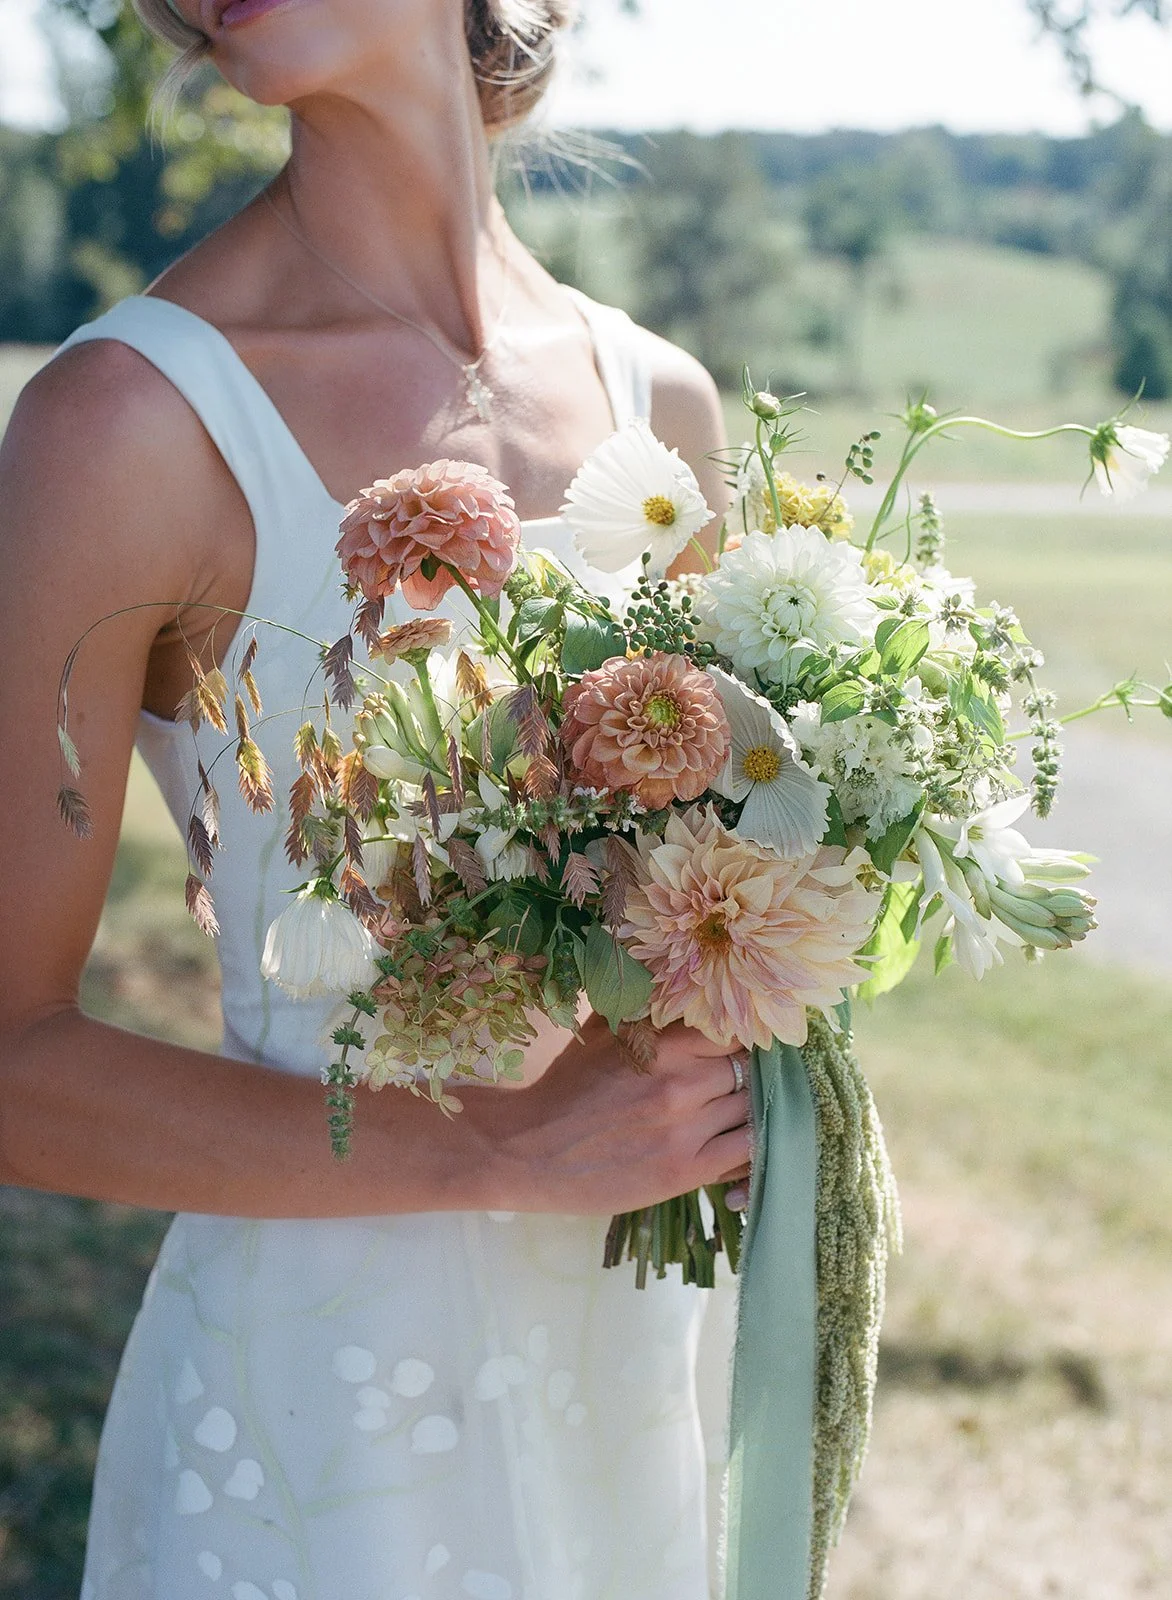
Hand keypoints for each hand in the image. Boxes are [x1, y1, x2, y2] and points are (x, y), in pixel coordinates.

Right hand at [477, 1013, 752, 1215]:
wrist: (528, 1150)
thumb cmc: (566, 1089)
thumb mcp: (602, 1032)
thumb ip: (644, 1007)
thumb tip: (675, 980)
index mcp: (661, 1043)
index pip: (735, 1029)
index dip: (741, 1036)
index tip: (738, 1045)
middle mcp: (680, 1082)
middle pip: (749, 1069)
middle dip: (748, 1072)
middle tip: (742, 1079)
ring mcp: (685, 1129)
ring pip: (753, 1109)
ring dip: (752, 1108)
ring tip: (739, 1109)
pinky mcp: (685, 1171)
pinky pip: (747, 1152)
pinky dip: (752, 1145)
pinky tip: (739, 1140)